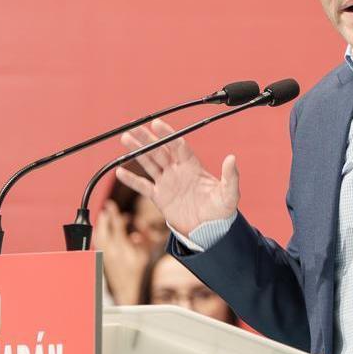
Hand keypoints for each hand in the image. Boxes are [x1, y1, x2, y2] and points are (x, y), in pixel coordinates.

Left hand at [92, 201, 149, 304]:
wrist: (127, 290)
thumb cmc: (138, 274)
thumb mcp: (145, 257)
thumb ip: (143, 242)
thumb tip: (136, 233)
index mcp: (122, 249)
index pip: (116, 226)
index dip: (113, 213)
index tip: (110, 204)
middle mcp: (110, 251)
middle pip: (102, 230)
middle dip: (104, 218)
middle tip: (107, 209)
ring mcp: (103, 256)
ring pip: (97, 236)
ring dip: (99, 225)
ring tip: (103, 217)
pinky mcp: (101, 259)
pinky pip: (95, 243)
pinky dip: (97, 234)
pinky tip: (100, 231)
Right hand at [114, 119, 239, 236]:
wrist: (210, 229)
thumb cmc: (222, 210)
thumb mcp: (229, 194)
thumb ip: (230, 177)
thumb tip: (232, 158)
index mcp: (192, 166)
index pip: (177, 145)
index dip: (167, 134)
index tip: (156, 124)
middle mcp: (177, 170)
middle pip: (159, 150)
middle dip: (147, 139)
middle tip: (134, 127)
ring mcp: (167, 182)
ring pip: (149, 163)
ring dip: (137, 152)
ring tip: (126, 139)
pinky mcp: (160, 197)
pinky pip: (143, 186)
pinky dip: (132, 180)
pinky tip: (120, 171)